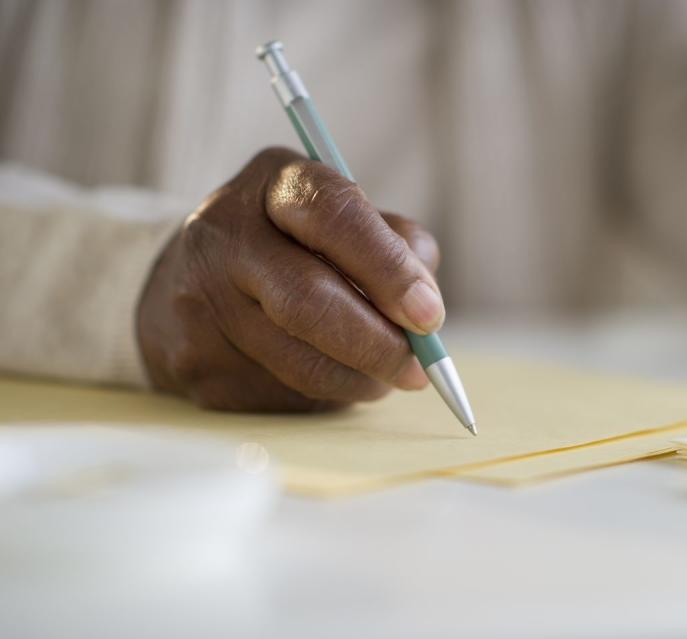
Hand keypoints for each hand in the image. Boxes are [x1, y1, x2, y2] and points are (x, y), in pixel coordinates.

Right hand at [136, 147, 443, 411]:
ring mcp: (199, 302)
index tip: (428, 315)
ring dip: (359, 379)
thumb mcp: (344, 217)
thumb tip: (424, 306)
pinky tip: (333, 377)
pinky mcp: (196, 363)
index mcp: (274, 183)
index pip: (334, 217)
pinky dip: (325, 394)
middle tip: (420, 368)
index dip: (388, 269)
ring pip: (298, 362)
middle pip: (308, 301)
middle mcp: (223, 234)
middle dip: (377, 344)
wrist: (188, 279)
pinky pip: (280, 395)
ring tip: (385, 376)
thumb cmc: (295, 243)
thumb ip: (394, 244)